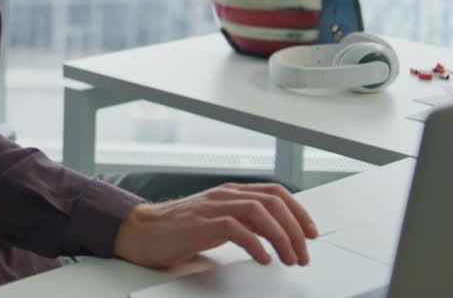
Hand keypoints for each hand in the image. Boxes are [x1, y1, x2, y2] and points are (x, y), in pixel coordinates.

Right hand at [113, 182, 317, 268]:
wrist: (141, 231)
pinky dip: (256, 244)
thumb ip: (244, 223)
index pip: (275, 192)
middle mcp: (224, 195)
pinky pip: (237, 229)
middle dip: (295, 230)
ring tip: (289, 260)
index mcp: (230, 192)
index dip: (299, 212)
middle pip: (273, 202)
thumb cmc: (177, 230)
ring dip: (282, 238)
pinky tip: (263, 259)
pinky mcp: (201, 223)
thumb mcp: (217, 221)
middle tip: (303, 255)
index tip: (311, 234)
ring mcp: (212, 207)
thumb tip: (276, 236)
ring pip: (259, 212)